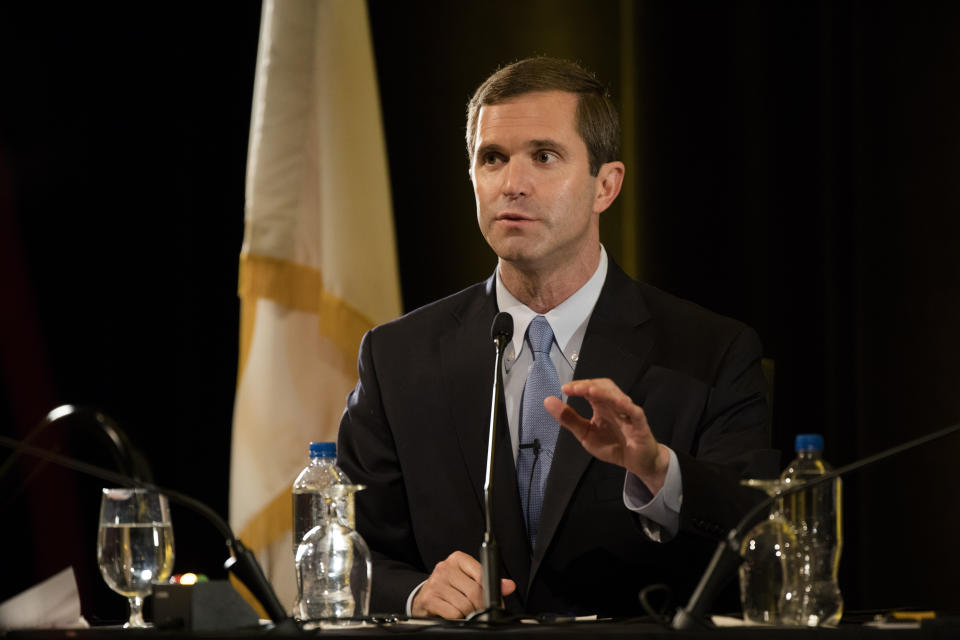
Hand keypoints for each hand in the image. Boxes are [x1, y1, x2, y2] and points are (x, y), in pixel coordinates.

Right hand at [411, 550, 516, 618]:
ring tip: (467, 612)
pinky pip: (453, 613)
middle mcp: (445, 568)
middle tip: (482, 611)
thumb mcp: (468, 578)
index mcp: (457, 559)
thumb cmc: (450, 586)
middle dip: (481, 606)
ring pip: (465, 604)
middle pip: (474, 591)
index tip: (494, 601)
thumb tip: (509, 585)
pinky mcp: (429, 599)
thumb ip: (489, 581)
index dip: (490, 591)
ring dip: (470, 613)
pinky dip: (459, 618)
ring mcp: (436, 583)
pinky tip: (455, 614)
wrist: (424, 596)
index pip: (481, 574)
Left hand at [544, 378, 669, 492]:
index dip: (579, 386)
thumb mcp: (585, 434)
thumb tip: (548, 401)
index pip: (591, 389)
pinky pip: (634, 411)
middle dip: (589, 385)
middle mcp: (615, 405)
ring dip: (604, 392)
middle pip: (605, 386)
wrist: (636, 462)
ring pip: (618, 396)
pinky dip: (625, 405)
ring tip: (589, 390)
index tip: (565, 388)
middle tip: (573, 388)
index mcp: (601, 406)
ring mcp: (628, 412)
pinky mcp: (640, 423)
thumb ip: (568, 419)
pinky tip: (616, 402)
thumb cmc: (613, 445)